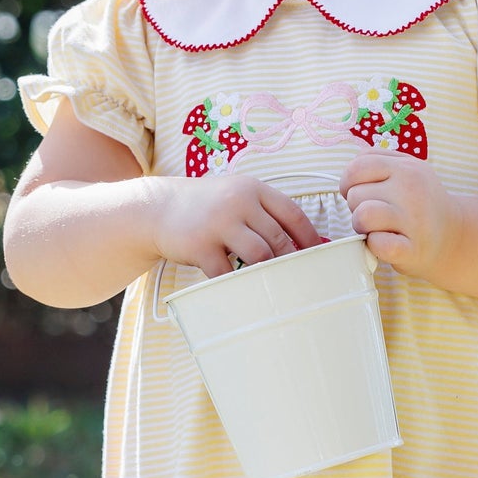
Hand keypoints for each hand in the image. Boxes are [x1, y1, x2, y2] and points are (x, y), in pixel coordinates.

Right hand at [151, 173, 325, 277]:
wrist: (158, 208)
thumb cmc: (206, 206)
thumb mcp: (237, 195)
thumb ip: (265, 212)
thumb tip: (306, 242)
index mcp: (253, 189)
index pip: (292, 213)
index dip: (310, 238)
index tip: (319, 256)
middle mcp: (238, 202)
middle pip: (278, 238)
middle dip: (291, 260)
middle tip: (298, 276)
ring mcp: (218, 224)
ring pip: (259, 255)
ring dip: (269, 271)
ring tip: (272, 282)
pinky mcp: (200, 246)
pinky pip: (228, 272)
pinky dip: (238, 283)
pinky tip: (242, 288)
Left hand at [339, 152, 461, 279]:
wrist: (454, 236)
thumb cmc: (421, 205)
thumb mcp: (409, 170)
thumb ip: (379, 161)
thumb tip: (351, 165)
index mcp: (406, 167)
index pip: (357, 166)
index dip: (349, 182)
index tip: (361, 193)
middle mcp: (411, 189)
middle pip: (354, 194)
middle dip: (357, 207)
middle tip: (376, 214)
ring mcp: (414, 220)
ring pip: (362, 216)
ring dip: (362, 227)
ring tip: (377, 228)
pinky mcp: (412, 249)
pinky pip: (377, 244)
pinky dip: (374, 246)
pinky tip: (386, 243)